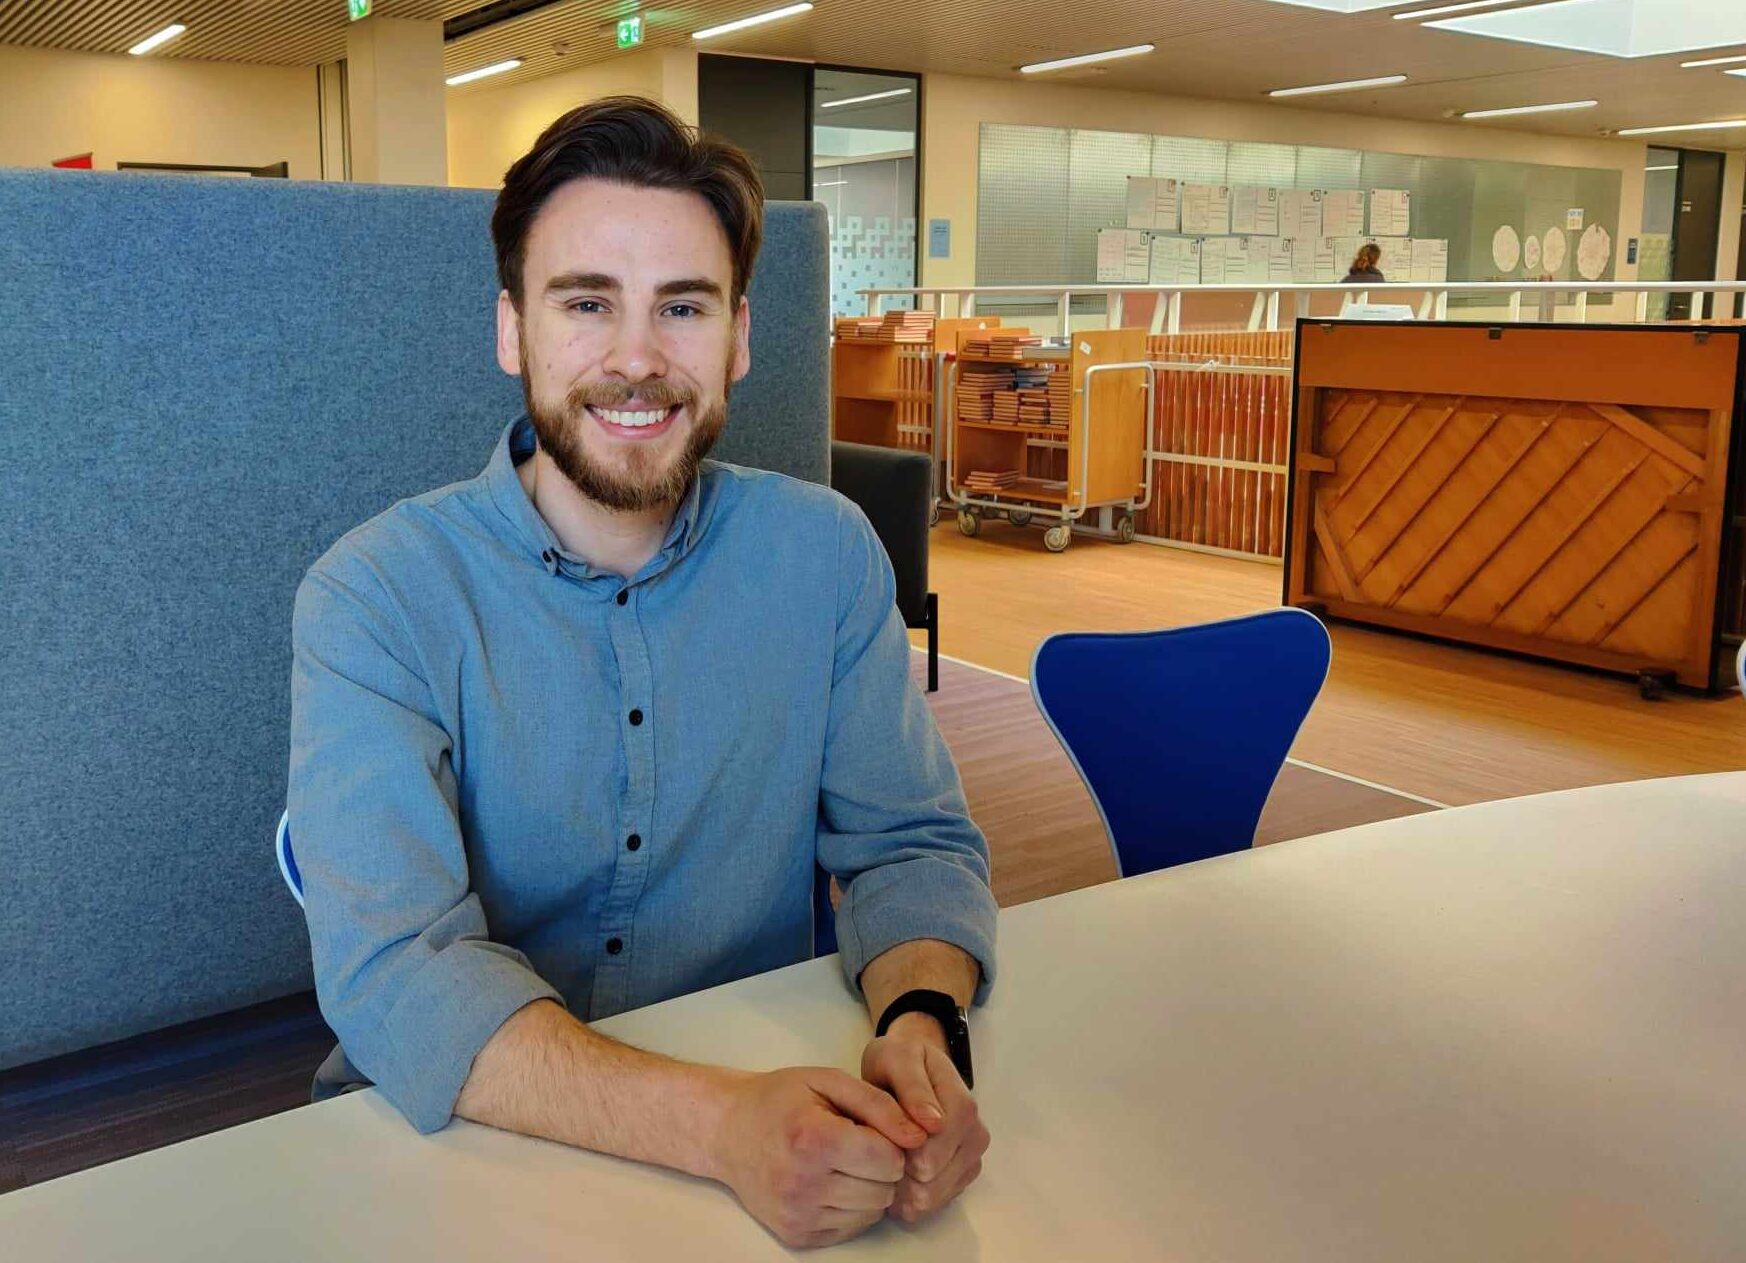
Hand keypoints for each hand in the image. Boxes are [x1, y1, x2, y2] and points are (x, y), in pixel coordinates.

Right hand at [709, 1066, 928, 1248]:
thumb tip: (921, 1135)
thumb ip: (880, 1104)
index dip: (891, 1139)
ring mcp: (797, 1214)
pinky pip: (852, 1228)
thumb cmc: (779, 1099)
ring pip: (873, 1212)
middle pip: (884, 1188)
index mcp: (813, 1139)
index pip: (888, 1157)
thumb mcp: (829, 1081)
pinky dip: (853, 1206)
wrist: (727, 1130)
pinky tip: (832, 1181)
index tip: (871, 1126)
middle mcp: (803, 1184)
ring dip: (870, 1187)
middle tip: (857, 1143)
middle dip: (883, 1165)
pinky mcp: (796, 1235)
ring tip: (844, 1161)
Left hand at [860, 1017, 989, 1223]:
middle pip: (932, 1181)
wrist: (910, 1065)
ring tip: (880, 1161)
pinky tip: (893, 1174)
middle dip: (896, 1172)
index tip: (875, 1140)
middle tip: (874, 1151)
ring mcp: (971, 1158)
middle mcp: (975, 1135)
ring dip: (900, 1188)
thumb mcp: (896, 1059)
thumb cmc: (898, 1061)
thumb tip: (935, 1124)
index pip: (931, 1152)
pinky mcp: (962, 1177)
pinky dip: (908, 1197)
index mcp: (963, 1106)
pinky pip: (932, 1205)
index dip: (897, 1153)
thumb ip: (913, 1088)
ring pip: (931, 1198)